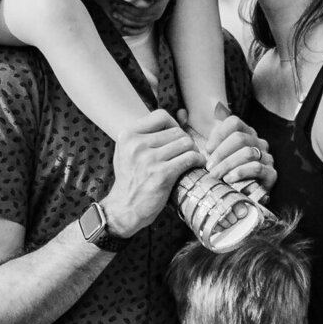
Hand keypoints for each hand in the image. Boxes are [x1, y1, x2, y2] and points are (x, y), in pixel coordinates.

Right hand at [99, 107, 200, 238]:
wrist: (124, 208)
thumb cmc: (131, 179)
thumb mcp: (128, 151)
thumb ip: (147, 134)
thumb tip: (182, 115)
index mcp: (127, 136)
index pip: (161, 116)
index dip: (173, 124)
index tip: (175, 137)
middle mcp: (136, 145)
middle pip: (176, 131)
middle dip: (185, 141)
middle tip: (185, 153)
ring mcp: (149, 160)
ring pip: (186, 143)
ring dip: (193, 151)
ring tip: (191, 159)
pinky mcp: (162, 174)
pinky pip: (190, 158)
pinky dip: (198, 161)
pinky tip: (197, 165)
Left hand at [200, 100, 274, 198]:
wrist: (239, 198)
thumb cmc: (220, 172)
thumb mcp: (206, 153)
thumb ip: (193, 133)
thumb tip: (180, 113)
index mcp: (244, 132)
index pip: (233, 122)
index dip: (218, 134)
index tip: (206, 149)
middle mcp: (257, 141)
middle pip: (240, 137)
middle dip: (221, 153)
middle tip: (208, 167)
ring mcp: (266, 157)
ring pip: (248, 152)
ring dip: (228, 164)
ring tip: (216, 175)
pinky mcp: (271, 174)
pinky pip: (258, 167)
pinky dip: (241, 173)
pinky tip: (229, 179)